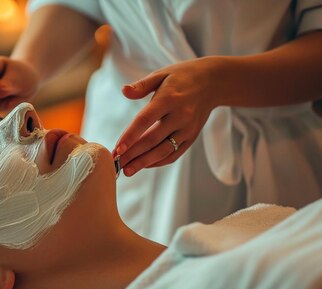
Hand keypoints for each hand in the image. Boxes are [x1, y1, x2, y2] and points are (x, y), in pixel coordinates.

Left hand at [115, 57, 220, 176]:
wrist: (213, 82)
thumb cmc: (181, 77)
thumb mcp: (161, 75)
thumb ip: (141, 86)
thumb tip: (124, 91)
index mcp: (168, 99)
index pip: (145, 120)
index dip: (130, 136)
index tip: (117, 149)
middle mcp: (180, 116)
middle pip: (153, 140)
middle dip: (133, 154)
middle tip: (117, 165)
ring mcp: (187, 129)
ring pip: (164, 150)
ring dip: (144, 163)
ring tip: (127, 171)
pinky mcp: (192, 137)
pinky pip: (174, 154)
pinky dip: (159, 161)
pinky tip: (144, 165)